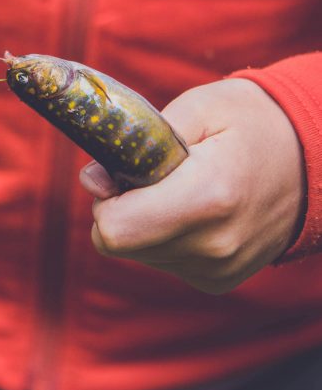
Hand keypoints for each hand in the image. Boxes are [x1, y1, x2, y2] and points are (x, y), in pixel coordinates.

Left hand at [79, 78, 305, 293]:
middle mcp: (214, 246)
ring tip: (184, 187)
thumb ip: (138, 141)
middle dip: (121, 207)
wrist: (314, 160)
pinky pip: (163, 261)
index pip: (115, 231)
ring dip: (145, 220)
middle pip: (121, 245)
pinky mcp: (219, 282)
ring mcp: (220, 270)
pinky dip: (166, 235)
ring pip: (139, 254)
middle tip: (154, 174)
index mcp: (208, 198)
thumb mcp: (197, 108)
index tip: (124, 171)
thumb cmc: (250, 122)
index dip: (106, 199)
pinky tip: (197, 208)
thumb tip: (91, 181)